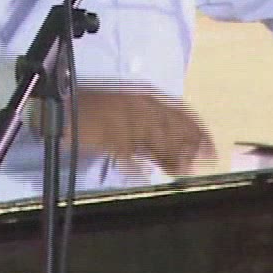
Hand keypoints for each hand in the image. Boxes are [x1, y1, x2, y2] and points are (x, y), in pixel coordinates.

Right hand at [67, 84, 217, 174]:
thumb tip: (179, 150)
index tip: (210, 147)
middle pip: (170, 127)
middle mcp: (137, 106)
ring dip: (168, 156)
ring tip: (180, 171)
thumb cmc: (96, 109)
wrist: (62, 109)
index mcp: (144, 96)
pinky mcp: (106, 136)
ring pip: (153, 140)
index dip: (198, 130)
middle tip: (203, 162)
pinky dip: (136, 167)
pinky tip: (144, 175)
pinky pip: (126, 154)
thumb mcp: (130, 112)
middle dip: (189, 145)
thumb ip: (152, 130)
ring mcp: (122, 120)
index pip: (180, 112)